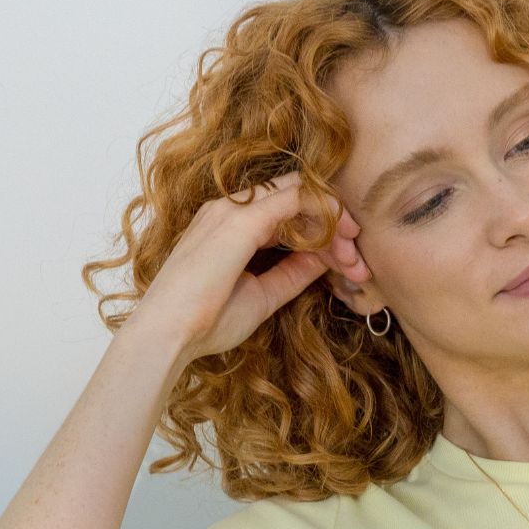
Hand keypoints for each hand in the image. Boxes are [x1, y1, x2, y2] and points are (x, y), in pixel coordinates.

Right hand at [124, 170, 373, 368]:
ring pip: (300, 194)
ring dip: (334, 223)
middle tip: (359, 262)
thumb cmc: (205, 321)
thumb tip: (323, 261)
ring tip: (354, 259)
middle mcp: (229, 209)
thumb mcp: (262, 295)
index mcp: (229, 224)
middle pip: (296, 198)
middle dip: (335, 226)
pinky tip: (341, 242)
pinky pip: (295, 199)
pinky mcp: (242, 221)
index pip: (286, 211)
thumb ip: (291, 274)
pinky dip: (324, 216)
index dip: (322, 232)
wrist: (169, 334)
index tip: (347, 263)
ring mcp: (233, 210)